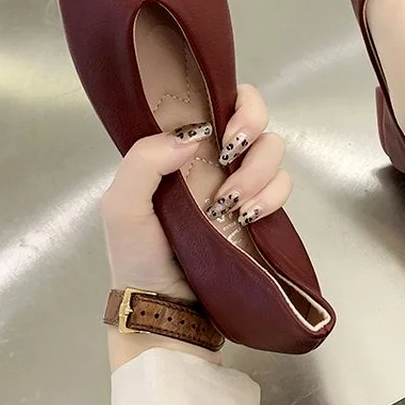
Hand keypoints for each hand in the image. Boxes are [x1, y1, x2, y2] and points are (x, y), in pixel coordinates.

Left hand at [102, 84, 290, 368]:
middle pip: (255, 116)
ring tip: (230, 205)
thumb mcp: (121, 206)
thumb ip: (143, 161)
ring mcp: (240, 183)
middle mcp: (214, 158)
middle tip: (232, 154)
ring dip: (255, 172)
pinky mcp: (261, 210)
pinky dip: (270, 198)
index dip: (228, 101)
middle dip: (250, 127)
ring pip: (273, 150)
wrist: (166, 306)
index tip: (219, 130)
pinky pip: (282, 186)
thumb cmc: (137, 255)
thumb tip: (191, 138)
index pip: (215, 99)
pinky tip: (247, 218)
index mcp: (180, 148)